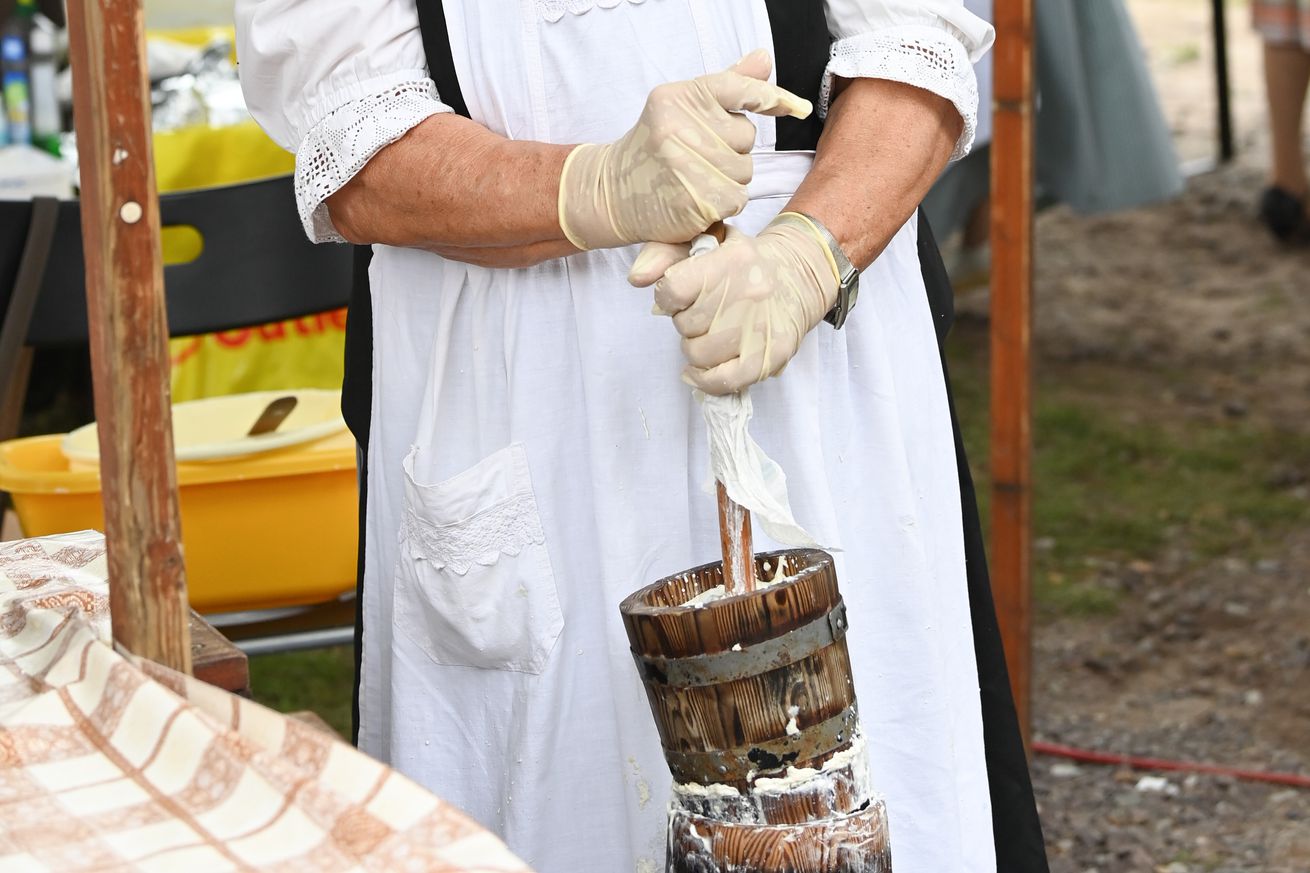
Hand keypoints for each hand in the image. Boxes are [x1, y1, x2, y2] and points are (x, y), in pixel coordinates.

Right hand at [557, 50, 811, 250]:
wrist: (611, 192)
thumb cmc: (653, 147)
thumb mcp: (680, 108)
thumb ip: (725, 86)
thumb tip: (764, 58)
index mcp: (678, 97)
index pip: (739, 88)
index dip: (773, 97)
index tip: (799, 108)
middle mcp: (680, 127)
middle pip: (747, 136)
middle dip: (733, 149)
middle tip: (699, 157)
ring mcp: (686, 166)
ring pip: (745, 170)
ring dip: (730, 178)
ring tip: (696, 178)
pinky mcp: (694, 201)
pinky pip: (737, 198)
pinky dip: (724, 203)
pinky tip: (699, 199)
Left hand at [629, 216, 839, 394]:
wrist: (798, 275)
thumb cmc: (743, 261)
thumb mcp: (707, 240)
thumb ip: (666, 252)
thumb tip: (636, 278)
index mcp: (731, 260)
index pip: (673, 290)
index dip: (668, 298)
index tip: (679, 296)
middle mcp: (748, 294)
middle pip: (685, 325)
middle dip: (686, 321)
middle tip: (702, 314)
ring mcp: (761, 327)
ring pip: (698, 354)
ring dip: (696, 348)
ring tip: (711, 333)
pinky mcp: (772, 354)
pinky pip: (723, 380)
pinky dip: (705, 379)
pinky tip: (700, 371)